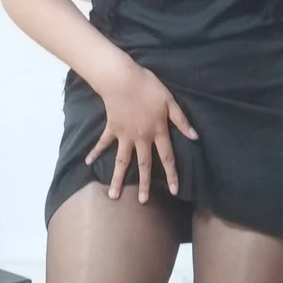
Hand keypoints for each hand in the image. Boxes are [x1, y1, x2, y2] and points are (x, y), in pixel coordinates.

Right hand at [84, 60, 198, 202]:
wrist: (123, 80)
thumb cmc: (148, 87)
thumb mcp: (170, 102)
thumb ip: (181, 121)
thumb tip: (195, 137)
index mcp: (157, 132)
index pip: (167, 157)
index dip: (172, 174)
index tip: (174, 191)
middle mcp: (141, 138)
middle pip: (144, 165)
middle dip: (145, 184)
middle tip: (143, 202)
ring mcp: (125, 135)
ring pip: (122, 161)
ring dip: (118, 179)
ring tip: (113, 195)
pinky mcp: (112, 128)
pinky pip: (103, 142)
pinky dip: (95, 151)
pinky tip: (88, 162)